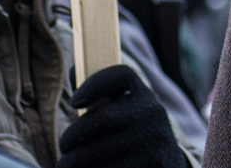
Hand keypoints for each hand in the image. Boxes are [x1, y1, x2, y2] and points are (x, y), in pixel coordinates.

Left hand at [56, 64, 187, 167]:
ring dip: (74, 161)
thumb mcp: (123, 110)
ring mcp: (153, 140)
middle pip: (102, 117)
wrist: (167, 162)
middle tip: (62, 147)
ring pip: (100, 150)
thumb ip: (100, 93)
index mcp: (142, 94)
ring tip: (66, 165)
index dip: (94, 83)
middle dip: (72, 135)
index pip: (121, 75)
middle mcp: (151, 113)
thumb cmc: (131, 133)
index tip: (74, 102)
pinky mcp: (152, 164)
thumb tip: (73, 71)